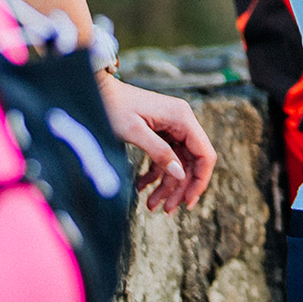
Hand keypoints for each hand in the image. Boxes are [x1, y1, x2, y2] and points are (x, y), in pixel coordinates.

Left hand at [98, 75, 216, 211]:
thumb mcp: (134, 132)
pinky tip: (142, 187)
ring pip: (178, 163)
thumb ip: (159, 152)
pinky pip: (166, 158)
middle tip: (166, 210)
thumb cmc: (113, 107)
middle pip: (192, 162)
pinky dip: (156, 174)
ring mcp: (172, 127)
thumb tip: (180, 174)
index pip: (205, 154)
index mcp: (182, 118)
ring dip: (167, 185)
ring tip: (152, 205)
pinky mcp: (161, 132)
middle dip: (180, 188)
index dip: (200, 180)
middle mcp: (182, 122)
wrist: (97, 91)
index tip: (189, 201)